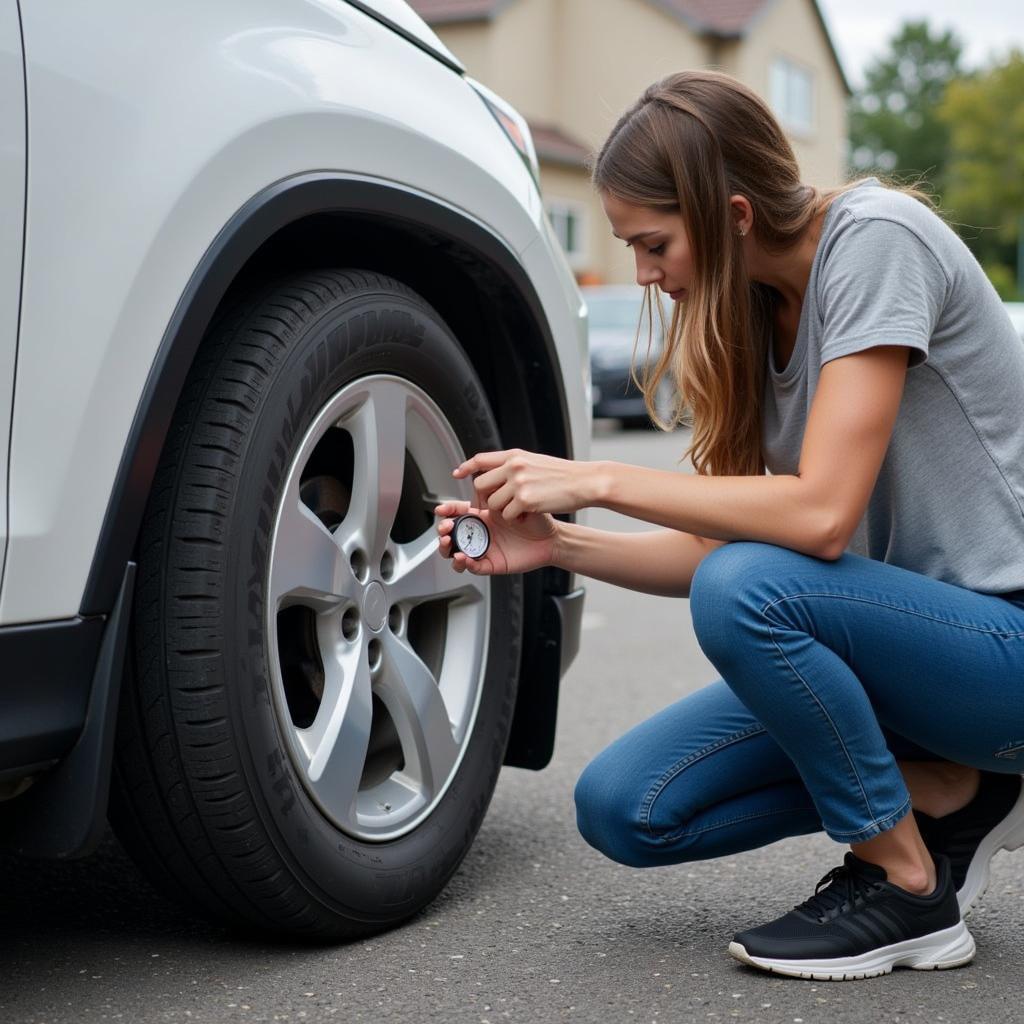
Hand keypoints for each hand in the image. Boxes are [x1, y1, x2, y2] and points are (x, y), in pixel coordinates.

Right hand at [435, 500, 558, 575]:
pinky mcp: (491, 564)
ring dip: (447, 549)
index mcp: (484, 516)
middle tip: (445, 528)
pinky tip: (462, 557)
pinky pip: (474, 566)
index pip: (459, 512)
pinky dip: (465, 563)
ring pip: (456, 552)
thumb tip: (484, 488)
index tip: (441, 509)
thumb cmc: (537, 520)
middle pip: (452, 534)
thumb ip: (500, 496)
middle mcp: (482, 533)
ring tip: (449, 543)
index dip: (448, 510)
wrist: (551, 539)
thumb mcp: (517, 503)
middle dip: (443, 531)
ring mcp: (485, 549)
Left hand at [452, 448, 600, 520]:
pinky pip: (506, 515)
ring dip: (502, 510)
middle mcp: (514, 466)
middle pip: (481, 484)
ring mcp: (518, 483)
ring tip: (519, 509)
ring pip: (492, 503)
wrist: (584, 482)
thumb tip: (498, 471)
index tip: (457, 473)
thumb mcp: (536, 462)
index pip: (481, 459)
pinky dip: (514, 518)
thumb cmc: (564, 475)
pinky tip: (527, 514)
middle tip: (495, 505)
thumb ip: (515, 465)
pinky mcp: (525, 500)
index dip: (467, 467)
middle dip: (484, 498)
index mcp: (515, 456)